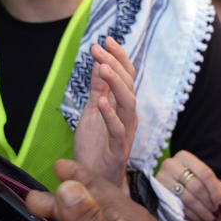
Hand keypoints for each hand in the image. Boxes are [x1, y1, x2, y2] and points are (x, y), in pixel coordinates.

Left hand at [72, 38, 136, 188]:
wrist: (94, 181)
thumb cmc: (95, 147)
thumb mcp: (92, 111)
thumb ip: (97, 89)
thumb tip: (97, 62)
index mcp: (123, 106)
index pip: (126, 76)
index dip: (118, 56)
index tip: (105, 39)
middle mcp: (128, 116)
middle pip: (128, 85)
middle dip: (115, 63)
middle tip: (99, 48)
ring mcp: (126, 133)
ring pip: (128, 103)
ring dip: (115, 84)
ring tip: (101, 67)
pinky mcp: (119, 150)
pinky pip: (118, 130)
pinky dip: (110, 115)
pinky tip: (100, 102)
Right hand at [155, 150, 220, 220]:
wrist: (163, 181)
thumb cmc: (186, 178)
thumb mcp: (201, 178)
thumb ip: (217, 186)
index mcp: (184, 156)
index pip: (205, 173)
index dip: (216, 190)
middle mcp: (171, 164)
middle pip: (197, 186)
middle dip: (210, 203)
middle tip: (218, 213)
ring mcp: (162, 178)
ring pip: (188, 198)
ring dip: (203, 212)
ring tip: (211, 220)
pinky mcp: (158, 192)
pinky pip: (179, 206)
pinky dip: (192, 215)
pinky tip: (200, 219)